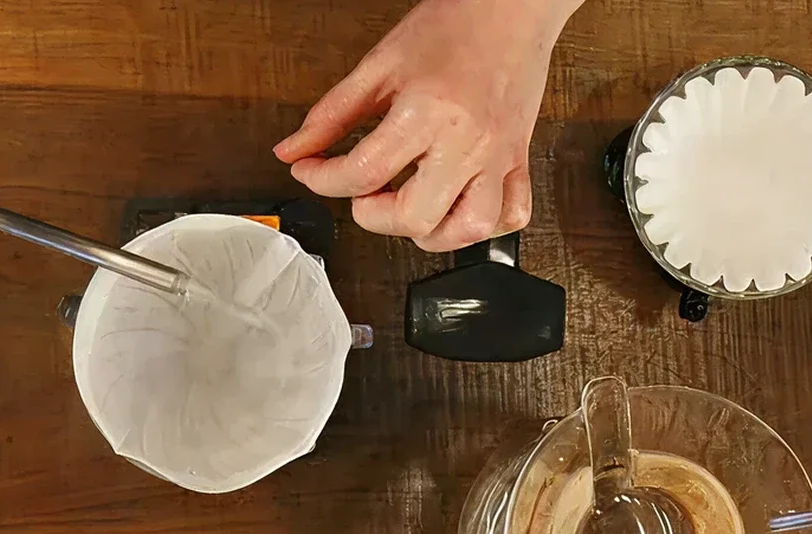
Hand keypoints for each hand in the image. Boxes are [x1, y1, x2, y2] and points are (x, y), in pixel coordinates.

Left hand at [274, 0, 583, 250]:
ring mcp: (498, 156)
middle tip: (363, 192)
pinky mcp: (519, 159)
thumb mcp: (379, 65)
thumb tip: (293, 150)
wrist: (512, 7)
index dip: (323, 181)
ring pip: (469, 228)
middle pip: (414, 216)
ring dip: (430, 232)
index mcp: (427, 112)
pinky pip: (511, 214)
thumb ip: (332, 114)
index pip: (364, 172)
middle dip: (373, 216)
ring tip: (408, 206)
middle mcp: (467, 141)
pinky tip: (454, 206)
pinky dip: (481, 224)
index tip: (310, 172)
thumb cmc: (454, 25)